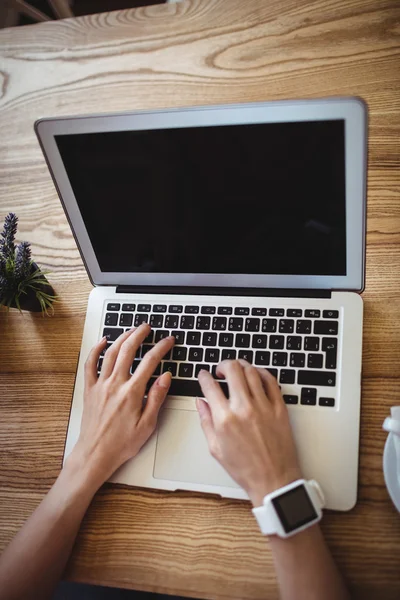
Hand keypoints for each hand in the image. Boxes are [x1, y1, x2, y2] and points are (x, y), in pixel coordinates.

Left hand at [66, 324, 174, 489]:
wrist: (95, 454)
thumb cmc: (121, 443)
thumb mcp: (147, 424)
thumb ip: (157, 397)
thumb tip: (165, 377)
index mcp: (132, 393)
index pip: (150, 362)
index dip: (161, 348)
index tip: (168, 341)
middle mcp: (115, 384)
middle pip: (128, 350)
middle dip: (140, 334)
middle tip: (148, 327)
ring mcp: (100, 385)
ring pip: (110, 353)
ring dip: (122, 337)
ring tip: (131, 330)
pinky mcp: (90, 389)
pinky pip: (90, 364)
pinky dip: (96, 350)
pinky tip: (103, 341)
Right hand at [197, 360, 301, 506]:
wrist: (273, 480)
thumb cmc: (246, 469)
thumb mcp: (216, 448)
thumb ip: (206, 421)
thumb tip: (201, 403)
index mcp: (225, 419)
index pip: (210, 386)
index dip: (203, 376)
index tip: (203, 375)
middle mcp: (244, 408)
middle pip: (232, 369)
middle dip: (223, 364)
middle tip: (220, 369)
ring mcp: (264, 406)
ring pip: (252, 371)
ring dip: (241, 365)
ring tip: (237, 369)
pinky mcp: (279, 408)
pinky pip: (271, 381)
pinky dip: (262, 372)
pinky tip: (256, 374)